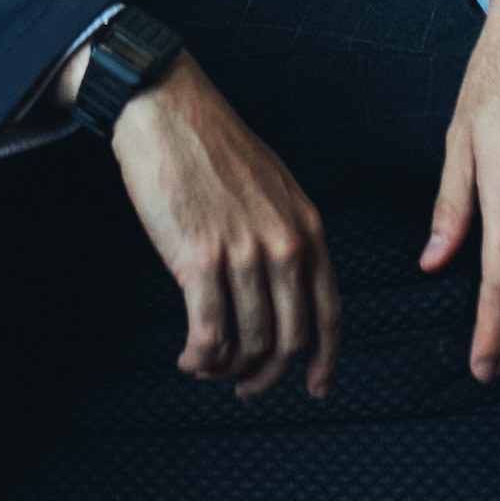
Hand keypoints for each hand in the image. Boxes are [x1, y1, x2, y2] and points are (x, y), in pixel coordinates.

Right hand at [110, 58, 341, 402]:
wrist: (169, 112)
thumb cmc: (215, 148)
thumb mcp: (275, 189)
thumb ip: (288, 236)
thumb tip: (284, 291)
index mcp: (309, 229)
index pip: (330, 314)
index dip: (324, 360)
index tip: (316, 388)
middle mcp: (285, 246)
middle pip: (290, 341)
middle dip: (268, 377)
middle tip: (245, 388)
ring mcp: (244, 254)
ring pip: (249, 343)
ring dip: (227, 369)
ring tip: (206, 367)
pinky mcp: (199, 259)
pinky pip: (209, 333)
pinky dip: (199, 358)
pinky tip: (187, 359)